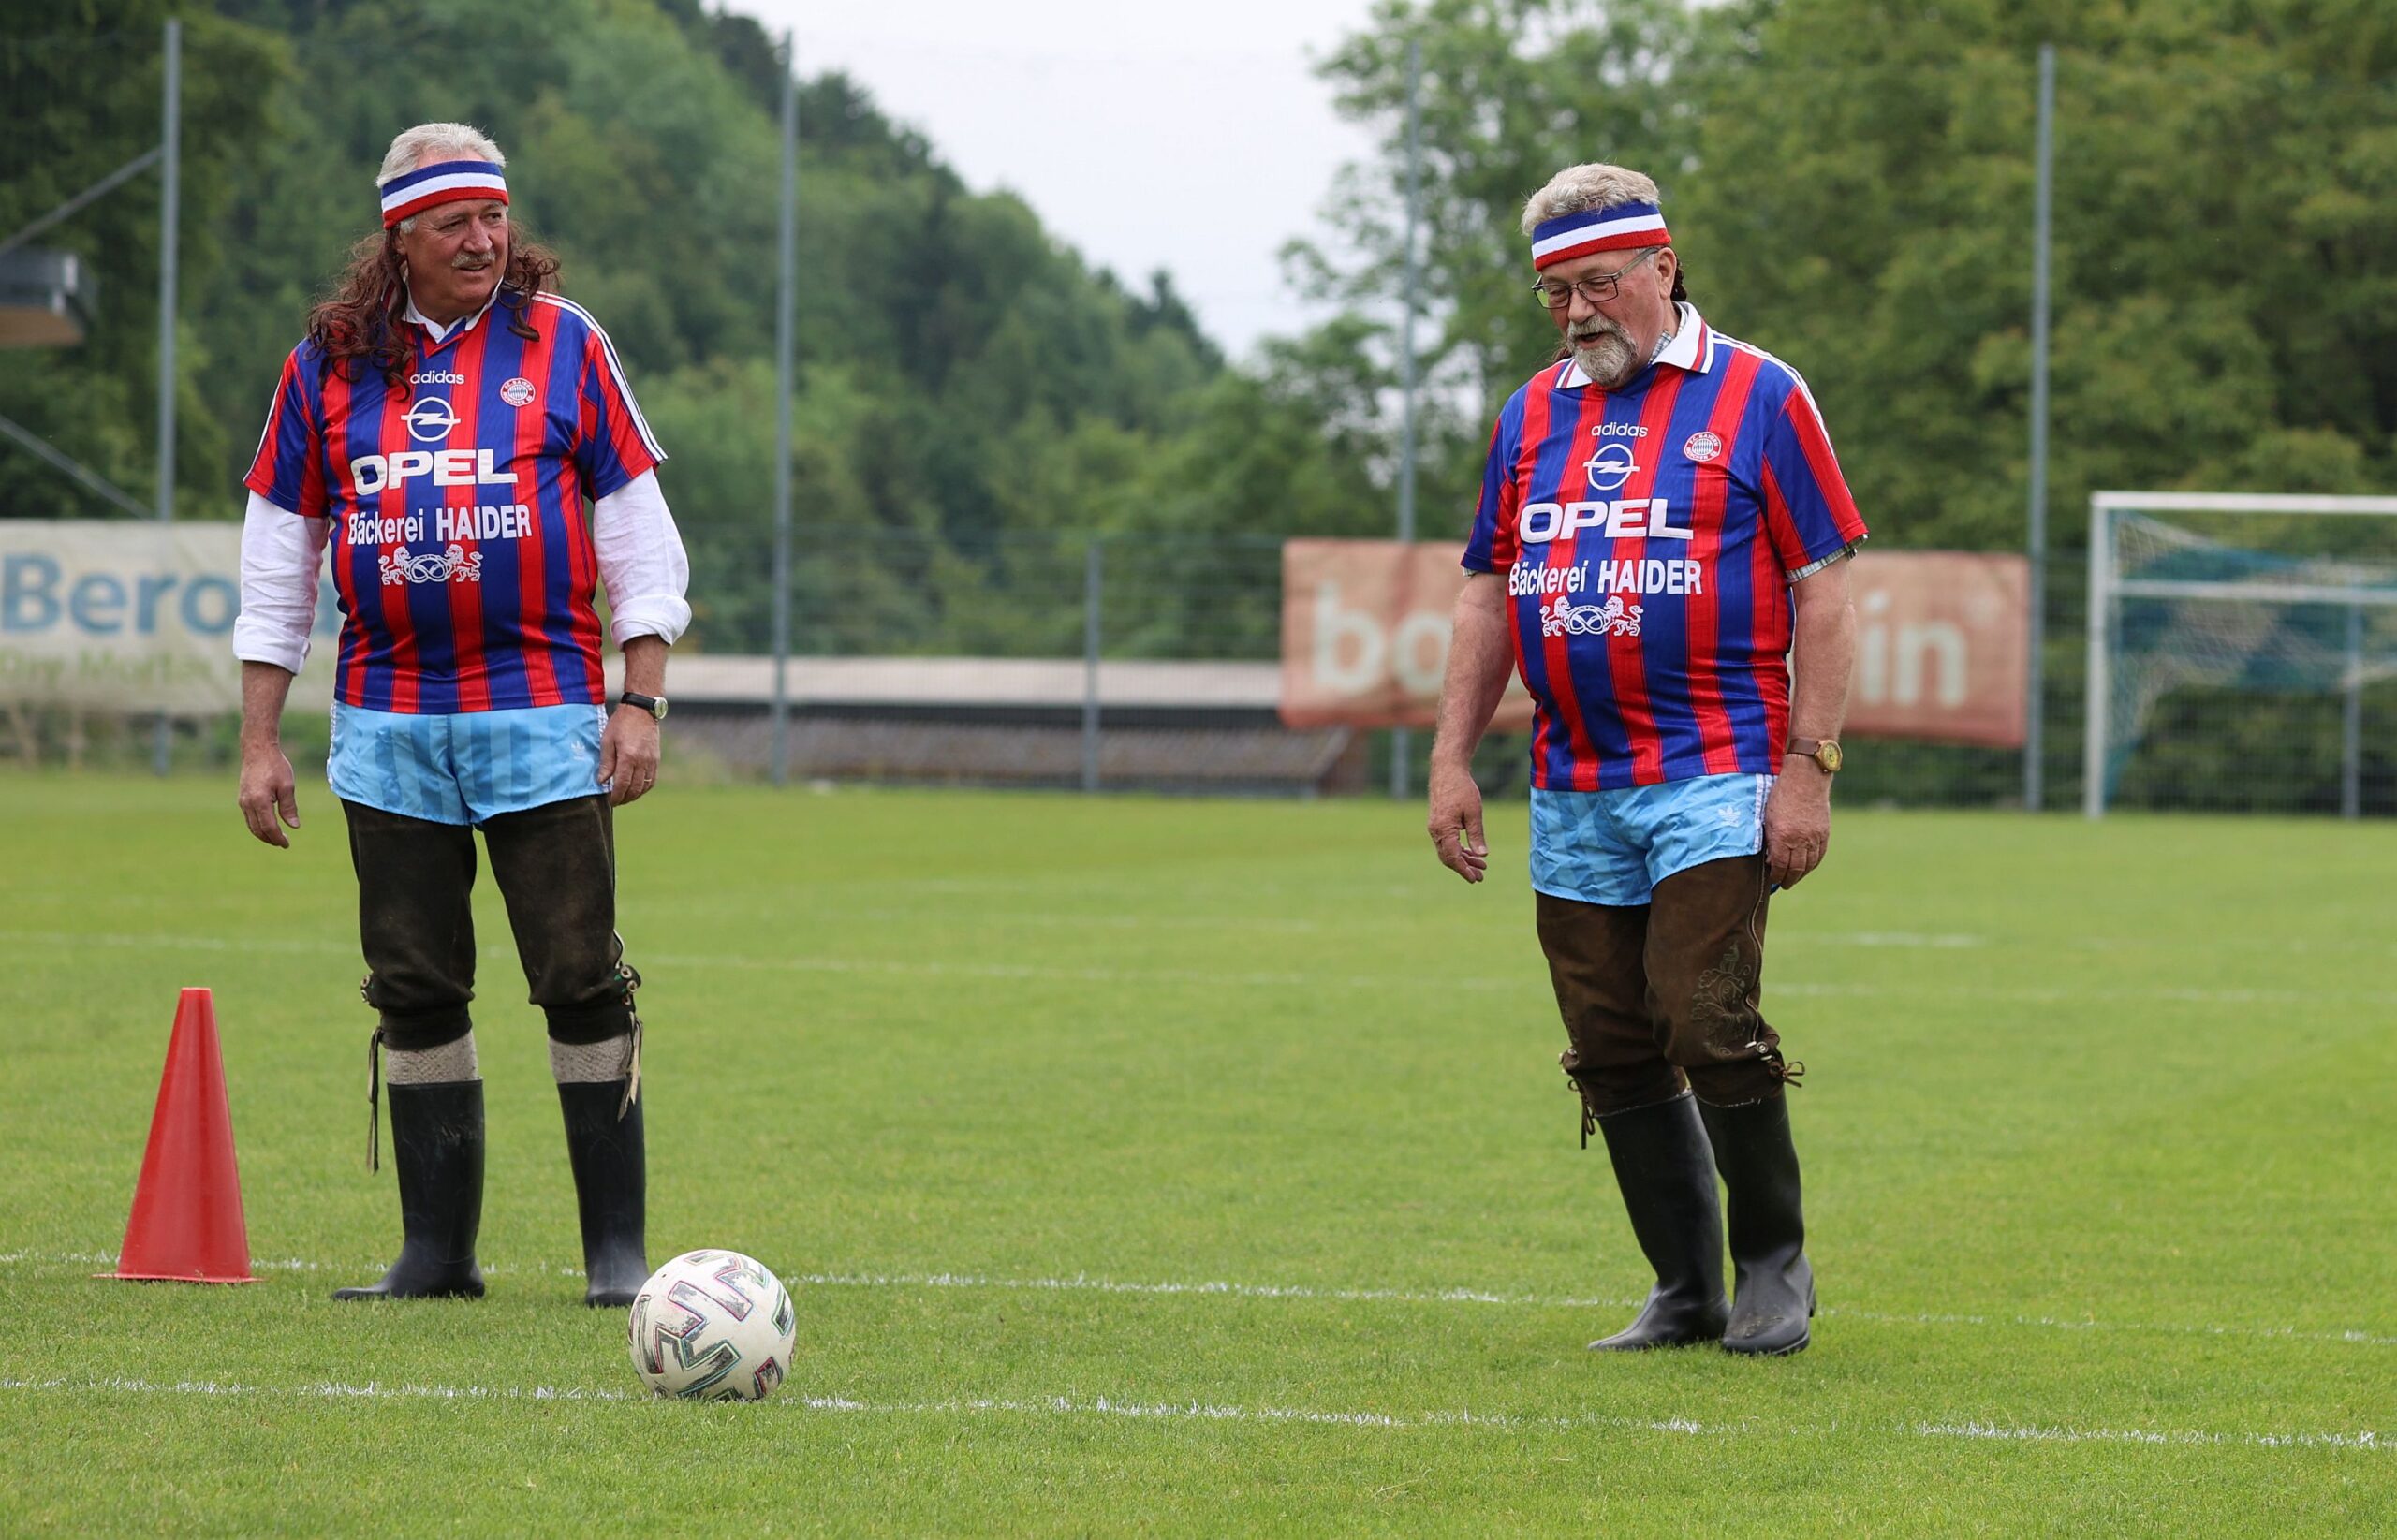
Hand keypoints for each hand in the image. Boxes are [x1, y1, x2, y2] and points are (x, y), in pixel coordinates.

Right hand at [237, 743, 300, 847]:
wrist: (257, 750)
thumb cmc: (275, 766)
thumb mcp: (287, 786)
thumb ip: (289, 808)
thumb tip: (294, 826)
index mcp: (260, 802)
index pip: (269, 827)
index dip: (278, 838)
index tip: (287, 844)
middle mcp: (248, 804)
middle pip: (258, 830)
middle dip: (270, 839)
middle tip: (283, 844)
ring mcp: (243, 801)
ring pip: (251, 825)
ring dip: (263, 834)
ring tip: (276, 838)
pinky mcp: (242, 798)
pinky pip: (248, 818)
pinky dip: (257, 825)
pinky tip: (267, 826)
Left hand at [599, 708, 660, 805]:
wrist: (641, 711)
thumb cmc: (621, 723)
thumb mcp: (607, 740)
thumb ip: (606, 762)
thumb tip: (602, 781)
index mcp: (628, 757)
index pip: (622, 784)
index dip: (616, 796)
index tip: (610, 801)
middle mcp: (642, 761)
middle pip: (634, 788)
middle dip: (625, 798)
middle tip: (616, 801)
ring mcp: (651, 761)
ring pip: (645, 786)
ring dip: (635, 795)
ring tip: (625, 797)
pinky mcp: (656, 759)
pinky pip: (652, 780)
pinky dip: (644, 788)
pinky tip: (637, 789)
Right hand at [1426, 758, 1489, 883]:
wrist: (1447, 770)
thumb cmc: (1462, 789)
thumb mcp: (1474, 812)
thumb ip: (1477, 835)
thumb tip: (1482, 856)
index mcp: (1443, 830)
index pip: (1453, 857)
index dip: (1464, 870)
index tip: (1475, 879)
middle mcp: (1435, 831)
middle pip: (1448, 858)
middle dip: (1464, 868)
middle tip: (1481, 877)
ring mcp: (1435, 828)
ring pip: (1447, 851)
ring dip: (1463, 859)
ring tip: (1481, 866)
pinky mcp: (1437, 823)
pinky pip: (1446, 842)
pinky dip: (1458, 849)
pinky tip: (1470, 852)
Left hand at [1763, 765, 1831, 888]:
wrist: (1806, 779)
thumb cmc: (1781, 795)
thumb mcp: (1768, 818)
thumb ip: (1770, 841)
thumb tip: (1770, 860)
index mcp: (1783, 837)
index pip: (1780, 865)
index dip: (1776, 875)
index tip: (1773, 879)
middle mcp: (1800, 840)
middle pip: (1796, 869)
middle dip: (1789, 879)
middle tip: (1784, 884)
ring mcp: (1814, 837)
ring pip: (1810, 864)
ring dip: (1802, 874)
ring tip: (1794, 878)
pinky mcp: (1824, 833)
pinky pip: (1820, 855)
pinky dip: (1813, 864)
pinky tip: (1808, 867)